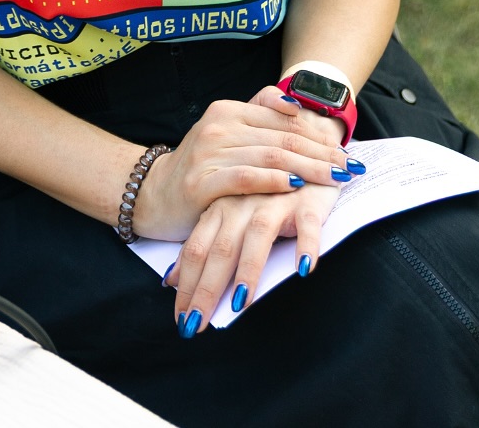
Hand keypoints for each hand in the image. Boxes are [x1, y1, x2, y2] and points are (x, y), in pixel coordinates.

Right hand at [134, 91, 351, 242]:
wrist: (153, 194)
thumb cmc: (200, 166)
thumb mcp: (225, 133)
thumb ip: (257, 117)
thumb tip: (297, 108)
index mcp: (228, 110)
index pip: (283, 118)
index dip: (318, 133)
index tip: (345, 149)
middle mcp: (219, 125)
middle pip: (283, 138)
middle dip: (322, 153)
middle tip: (350, 166)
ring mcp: (209, 152)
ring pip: (271, 156)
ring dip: (309, 168)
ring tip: (336, 178)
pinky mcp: (202, 181)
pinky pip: (245, 177)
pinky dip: (274, 181)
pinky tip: (296, 186)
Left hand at [163, 181, 340, 336]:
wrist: (302, 154)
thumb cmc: (264, 194)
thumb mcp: (230, 215)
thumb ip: (204, 244)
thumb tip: (171, 281)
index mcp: (219, 209)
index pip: (196, 250)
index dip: (186, 284)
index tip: (180, 320)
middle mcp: (242, 205)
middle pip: (220, 249)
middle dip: (207, 288)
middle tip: (197, 324)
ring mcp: (273, 201)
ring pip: (257, 236)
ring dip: (248, 270)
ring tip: (240, 303)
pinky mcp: (306, 201)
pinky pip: (306, 225)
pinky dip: (305, 245)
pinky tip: (303, 268)